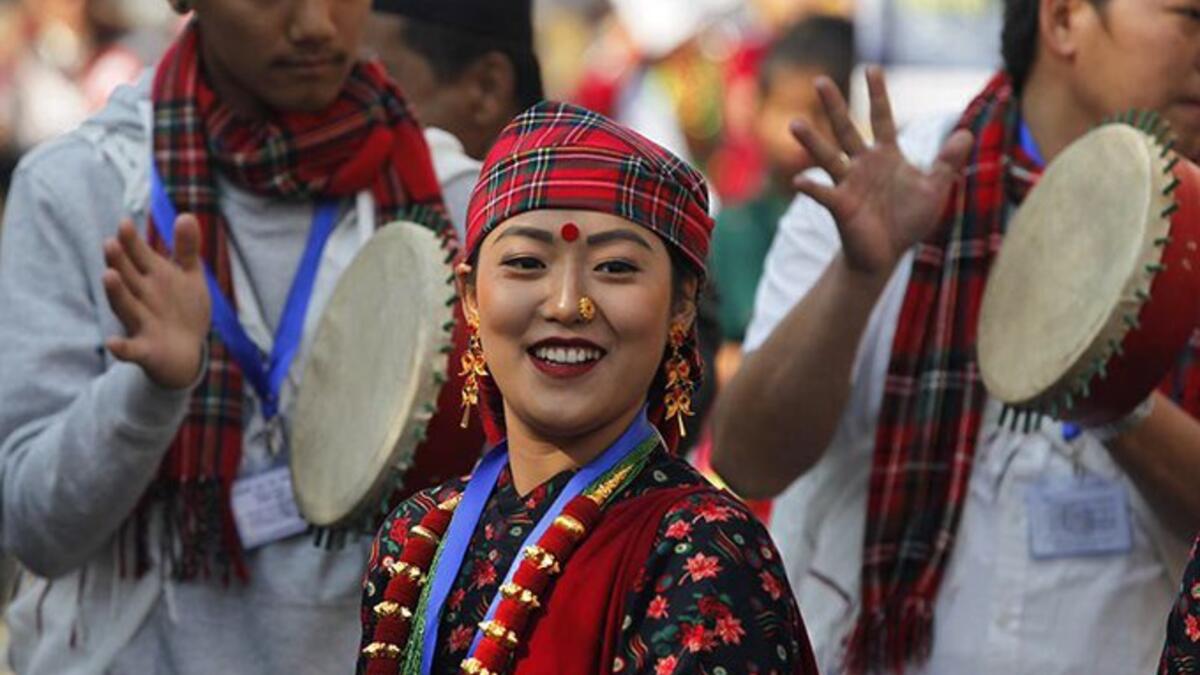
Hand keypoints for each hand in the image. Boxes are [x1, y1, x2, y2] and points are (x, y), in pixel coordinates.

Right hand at [102, 215, 210, 388]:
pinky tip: (112, 344)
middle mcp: (141, 298)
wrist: (186, 352)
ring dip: (117, 293)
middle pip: (128, 277)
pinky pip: (130, 349)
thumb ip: (185, 248)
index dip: (131, 241)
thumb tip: (186, 214)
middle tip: (110, 243)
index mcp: (151, 278)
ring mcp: (141, 323)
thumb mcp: (188, 276)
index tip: (125, 223)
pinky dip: (122, 347)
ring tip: (108, 276)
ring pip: (126, 307)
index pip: (138, 256)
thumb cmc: (182, 308)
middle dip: (119, 262)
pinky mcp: (145, 350)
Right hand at [790, 66, 974, 276]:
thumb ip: (947, 162)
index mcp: (885, 156)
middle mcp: (862, 164)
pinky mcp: (840, 206)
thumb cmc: (907, 220)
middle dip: (834, 106)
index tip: (871, 69)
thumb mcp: (934, 189)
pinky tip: (800, 181)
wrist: (885, 254)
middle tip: (820, 80)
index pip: (881, 118)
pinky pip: (823, 193)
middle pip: (846, 129)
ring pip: (828, 157)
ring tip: (795, 123)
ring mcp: (847, 183)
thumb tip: (967, 134)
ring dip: (812, 141)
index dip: (877, 94)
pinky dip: (811, 187)